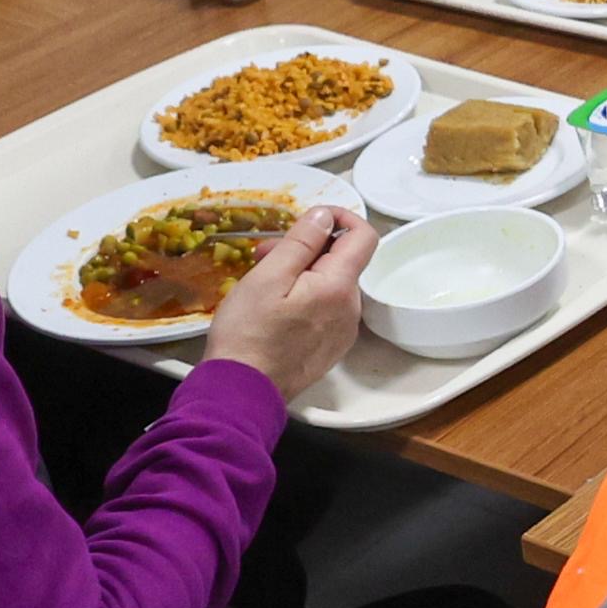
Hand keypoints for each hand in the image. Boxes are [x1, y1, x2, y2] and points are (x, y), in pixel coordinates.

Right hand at [200, 203, 376, 403]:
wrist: (242, 392)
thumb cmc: (249, 332)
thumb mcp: (269, 276)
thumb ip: (302, 241)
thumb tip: (325, 215)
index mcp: (339, 287)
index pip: (364, 236)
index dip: (341, 217)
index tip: (312, 217)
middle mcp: (350, 309)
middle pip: (341, 261)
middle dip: (307, 248)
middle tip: (263, 253)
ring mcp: (342, 331)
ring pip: (331, 285)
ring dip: (302, 272)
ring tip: (261, 281)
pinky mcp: (330, 348)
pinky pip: (325, 309)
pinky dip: (305, 297)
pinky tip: (274, 306)